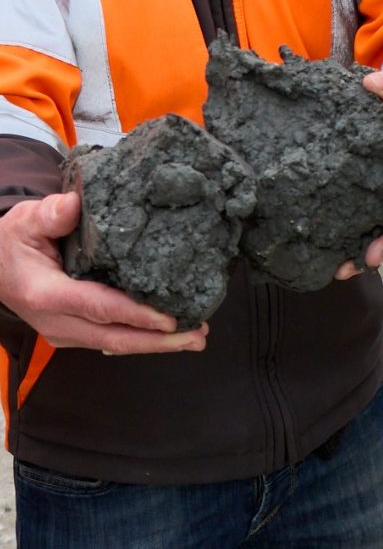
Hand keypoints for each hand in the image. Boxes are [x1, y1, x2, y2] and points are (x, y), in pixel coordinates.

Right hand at [0, 192, 207, 352]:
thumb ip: (50, 214)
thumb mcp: (26, 220)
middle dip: (158, 340)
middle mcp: (56, 321)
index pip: (97, 307)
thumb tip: (73, 205)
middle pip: (113, 337)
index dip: (135, 315)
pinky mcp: (75, 334)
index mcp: (45, 294)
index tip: (170, 320)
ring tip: (195, 339)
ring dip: (156, 344)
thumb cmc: (15, 241)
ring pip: (115, 344)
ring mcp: (65, 332)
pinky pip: (111, 340)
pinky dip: (142, 338)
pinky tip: (172, 336)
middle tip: (198, 337)